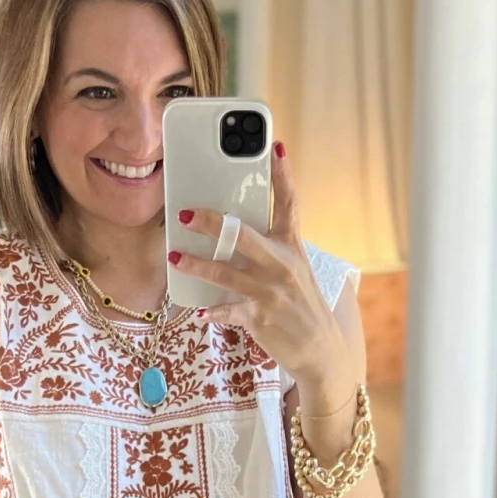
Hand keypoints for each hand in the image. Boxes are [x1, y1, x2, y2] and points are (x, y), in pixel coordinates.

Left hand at [167, 144, 359, 406]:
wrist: (322, 351)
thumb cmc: (301, 306)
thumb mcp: (296, 271)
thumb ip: (270, 250)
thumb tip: (234, 231)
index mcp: (292, 247)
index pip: (289, 203)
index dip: (282, 174)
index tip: (274, 146)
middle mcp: (283, 266)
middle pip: (244, 235)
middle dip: (213, 223)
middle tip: (188, 213)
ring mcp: (271, 292)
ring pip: (227, 273)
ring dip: (197, 264)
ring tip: (174, 256)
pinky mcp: (260, 318)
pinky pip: (229, 310)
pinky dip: (212, 310)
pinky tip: (198, 309)